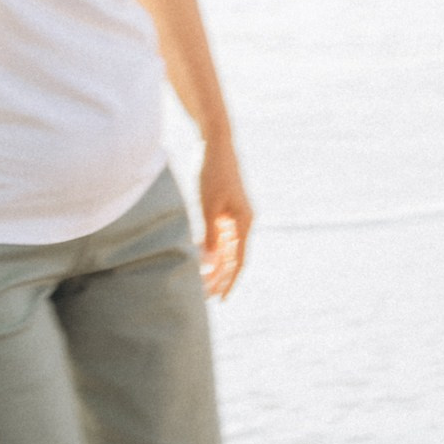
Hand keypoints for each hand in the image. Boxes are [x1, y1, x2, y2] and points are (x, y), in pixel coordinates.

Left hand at [197, 139, 254, 298]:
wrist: (215, 144)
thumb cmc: (213, 174)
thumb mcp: (209, 206)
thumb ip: (211, 235)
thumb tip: (211, 262)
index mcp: (244, 222)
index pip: (239, 260)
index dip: (230, 281)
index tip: (221, 298)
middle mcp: (243, 221)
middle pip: (233, 256)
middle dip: (221, 277)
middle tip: (206, 296)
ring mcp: (234, 214)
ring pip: (227, 247)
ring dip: (216, 264)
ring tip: (201, 281)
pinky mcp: (225, 208)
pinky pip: (220, 235)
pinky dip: (211, 248)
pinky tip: (199, 257)